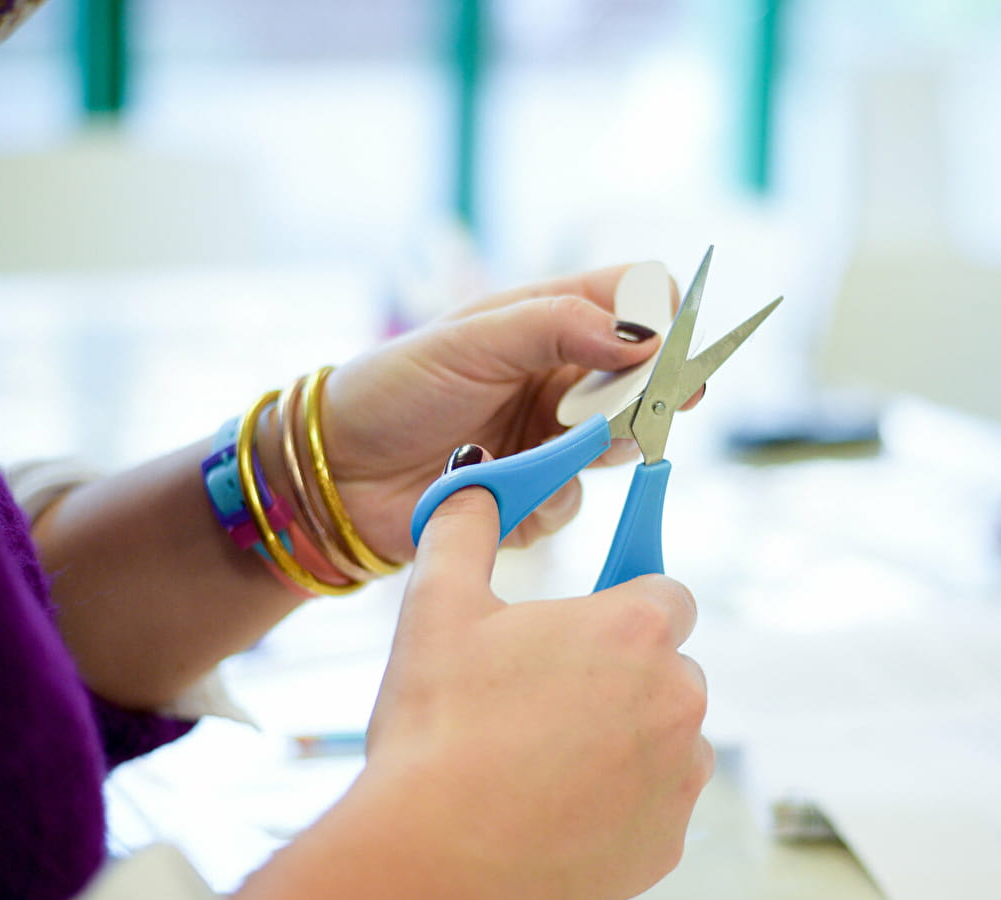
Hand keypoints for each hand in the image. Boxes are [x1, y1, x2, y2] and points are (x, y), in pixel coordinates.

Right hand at [245, 478, 713, 899]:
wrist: (433, 861)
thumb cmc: (436, 733)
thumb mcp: (438, 606)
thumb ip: (465, 527)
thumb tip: (475, 483)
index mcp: (635, 628)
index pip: (668, 592)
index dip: (625, 605)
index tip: (590, 625)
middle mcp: (677, 697)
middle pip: (670, 667)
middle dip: (625, 674)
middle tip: (548, 696)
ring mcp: (680, 775)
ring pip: (671, 738)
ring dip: (629, 738)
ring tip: (547, 757)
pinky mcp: (668, 841)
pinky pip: (658, 804)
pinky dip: (623, 802)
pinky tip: (558, 805)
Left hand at [315, 264, 699, 560]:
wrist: (336, 475)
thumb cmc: (392, 390)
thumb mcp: (471, 341)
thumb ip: (557, 327)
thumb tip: (641, 337)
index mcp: (549, 319)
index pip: (636, 298)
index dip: (662, 317)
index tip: (664, 348)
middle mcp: (561, 375)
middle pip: (643, 378)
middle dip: (642, 397)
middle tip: (624, 413)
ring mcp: (553, 437)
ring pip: (618, 445)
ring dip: (592, 450)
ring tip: (545, 448)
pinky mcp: (536, 495)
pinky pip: (574, 500)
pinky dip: (545, 498)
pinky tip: (501, 488)